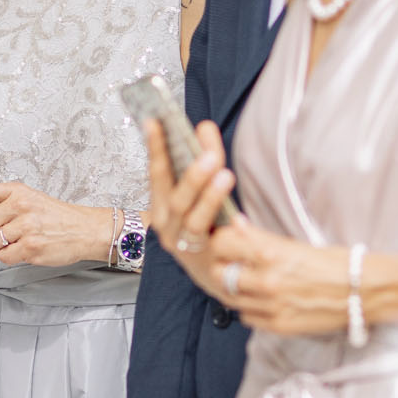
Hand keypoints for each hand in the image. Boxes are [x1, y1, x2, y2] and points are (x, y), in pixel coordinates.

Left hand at [0, 182, 108, 267]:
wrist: (85, 229)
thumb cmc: (55, 216)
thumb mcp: (29, 198)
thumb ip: (2, 204)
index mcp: (17, 191)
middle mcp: (21, 206)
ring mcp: (27, 228)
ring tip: (9, 243)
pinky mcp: (32, 248)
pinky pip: (5, 257)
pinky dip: (8, 257)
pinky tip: (21, 250)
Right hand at [142, 118, 240, 286]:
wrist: (213, 275)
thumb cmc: (203, 226)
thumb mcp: (197, 192)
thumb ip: (203, 159)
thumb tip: (205, 127)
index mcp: (162, 207)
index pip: (158, 174)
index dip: (156, 149)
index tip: (156, 122)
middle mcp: (169, 228)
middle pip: (179, 200)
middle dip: (192, 177)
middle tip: (209, 155)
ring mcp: (188, 248)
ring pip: (195, 222)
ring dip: (210, 198)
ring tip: (225, 176)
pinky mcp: (209, 265)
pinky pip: (219, 247)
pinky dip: (231, 234)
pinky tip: (242, 221)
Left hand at [204, 221, 350, 334]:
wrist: (361, 291)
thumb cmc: (332, 262)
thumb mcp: (294, 244)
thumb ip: (261, 239)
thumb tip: (237, 225)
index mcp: (270, 252)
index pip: (221, 243)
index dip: (220, 242)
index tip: (226, 242)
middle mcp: (266, 278)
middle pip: (218, 273)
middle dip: (221, 268)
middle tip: (231, 265)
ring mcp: (270, 305)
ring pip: (229, 298)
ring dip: (235, 290)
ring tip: (248, 284)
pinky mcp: (278, 325)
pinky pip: (246, 317)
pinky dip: (250, 309)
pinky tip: (262, 301)